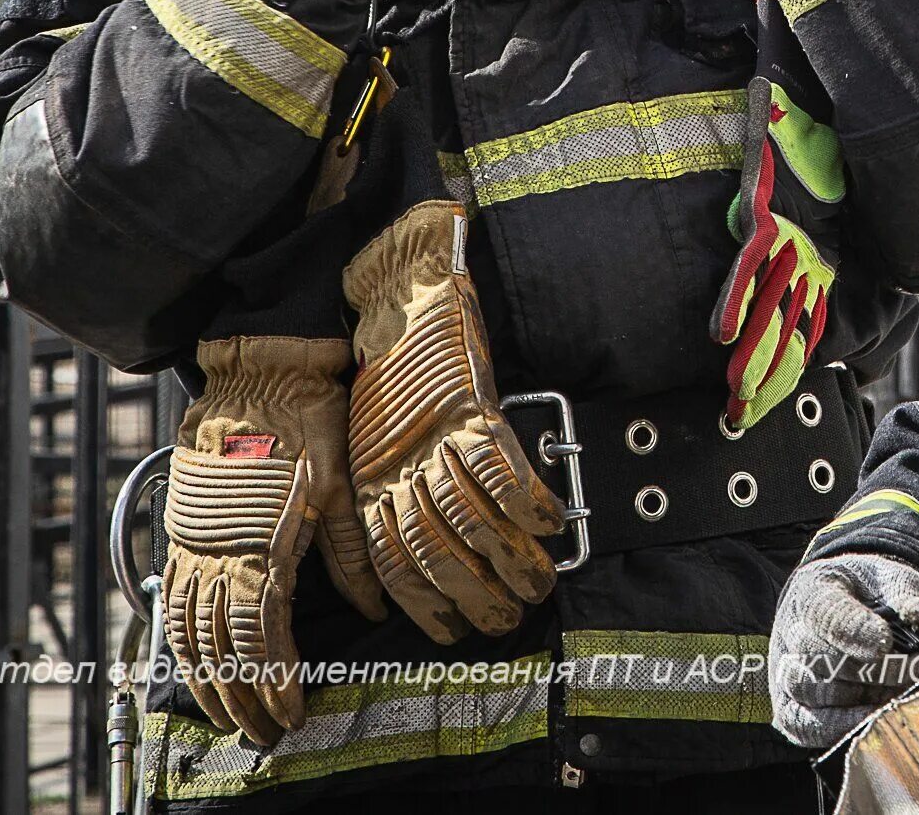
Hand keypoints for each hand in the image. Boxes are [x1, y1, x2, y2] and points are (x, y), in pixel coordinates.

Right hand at [161, 336, 385, 746]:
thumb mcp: (343, 484)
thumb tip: (372, 610)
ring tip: (229, 715)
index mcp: (262, 542)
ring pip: (188, 631)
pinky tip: (195, 664)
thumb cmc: (309, 418)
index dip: (275, 682)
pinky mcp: (182, 529)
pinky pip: (173, 599)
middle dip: (242, 698)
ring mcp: (192, 541)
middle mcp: (217, 550)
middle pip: (220, 647)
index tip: (292, 714)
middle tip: (263, 734)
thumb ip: (353, 553)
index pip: (262, 636)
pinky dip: (181, 642)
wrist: (259, 369)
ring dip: (208, 680)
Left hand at [344, 202, 564, 643]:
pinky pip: (499, 464)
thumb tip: (384, 567)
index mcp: (368, 476)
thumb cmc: (393, 365)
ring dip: (509, 557)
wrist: (403, 288)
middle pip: (434, 547)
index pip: (394, 559)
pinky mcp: (468, 402)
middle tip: (507, 617)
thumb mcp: (368, 437)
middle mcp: (395, 462)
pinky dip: (527, 499)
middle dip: (474, 593)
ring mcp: (433, 434)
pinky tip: (550, 523)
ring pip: (470, 515)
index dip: (426, 602)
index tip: (455, 631)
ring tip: (539, 582)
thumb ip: (380, 497)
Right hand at [769, 553, 918, 748]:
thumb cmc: (873, 596)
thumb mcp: (894, 581)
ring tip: (898, 691)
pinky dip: (838, 727)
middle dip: (871, 669)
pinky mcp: (790, 708)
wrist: (850, 612)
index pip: (825, 612)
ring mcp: (785, 671)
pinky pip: (804, 726)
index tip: (885, 643)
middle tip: (913, 669)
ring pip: (809, 691)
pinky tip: (874, 718)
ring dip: (858, 697)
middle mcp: (791, 631)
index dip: (853, 630)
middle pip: (818, 656)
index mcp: (815, 590)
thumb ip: (910, 595)